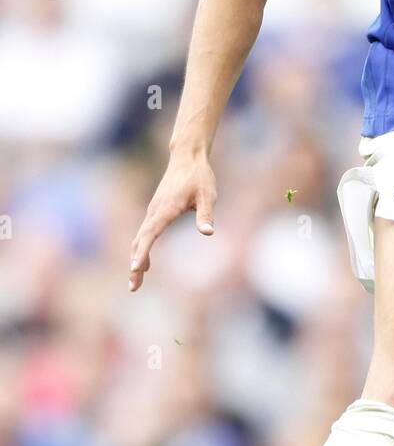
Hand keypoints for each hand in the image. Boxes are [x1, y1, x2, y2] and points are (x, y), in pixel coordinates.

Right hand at [129, 152, 216, 290]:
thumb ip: (206, 214)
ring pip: (139, 239)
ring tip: (136, 281)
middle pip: (139, 241)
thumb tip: (208, 233)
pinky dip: (141, 249)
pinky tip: (144, 263)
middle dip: (135, 265)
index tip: (136, 268)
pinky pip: (144, 234)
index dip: (143, 252)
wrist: (187, 158)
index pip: (150, 234)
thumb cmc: (199, 177)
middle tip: (133, 287)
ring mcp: (152, 211)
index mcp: (165, 209)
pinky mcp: (155, 211)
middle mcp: (154, 212)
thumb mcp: (208, 195)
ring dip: (136, 259)